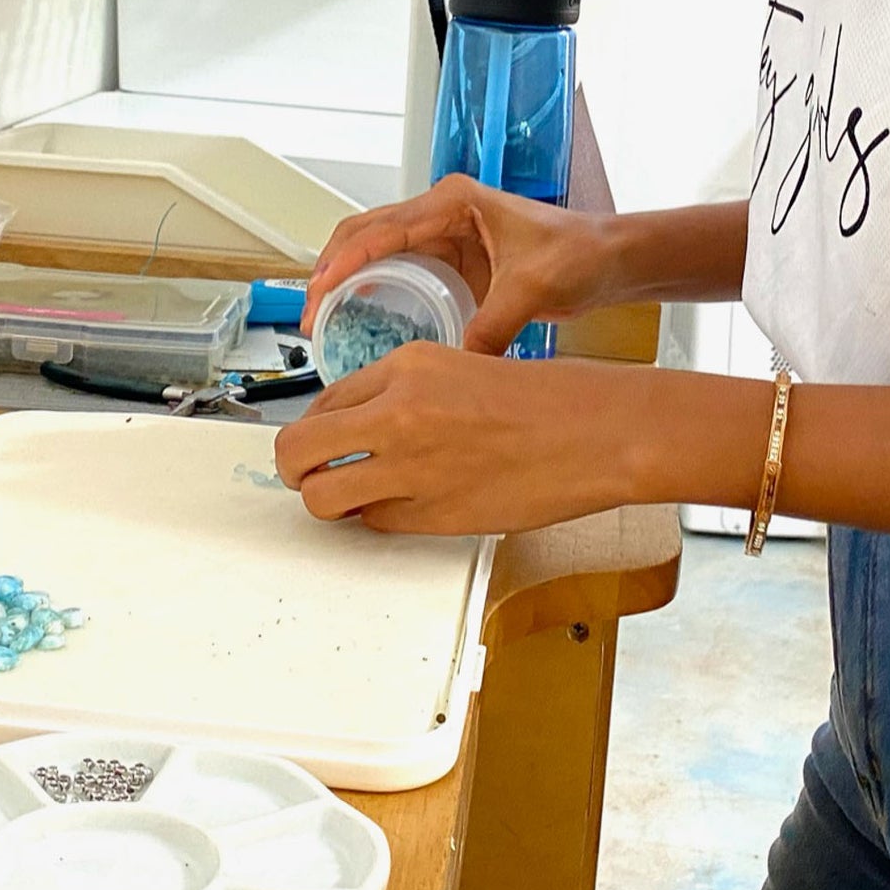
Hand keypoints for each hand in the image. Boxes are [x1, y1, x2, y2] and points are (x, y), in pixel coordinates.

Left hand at [273, 340, 649, 534]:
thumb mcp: (461, 367)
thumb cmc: (546, 401)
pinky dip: (378, 520)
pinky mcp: (429, 514)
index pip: (323, 401)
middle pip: (297, 449)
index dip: (317, 426)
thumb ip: (404, 392)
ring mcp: (410, 466)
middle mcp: (397, 412)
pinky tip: (405, 505)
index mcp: (406, 366)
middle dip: (296, 466)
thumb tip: (359, 424)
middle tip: (309, 473)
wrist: (594, 433)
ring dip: (326, 500)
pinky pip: (373, 523)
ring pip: (320, 496)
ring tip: (347, 497)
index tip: (322, 439)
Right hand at [305, 173, 619, 354]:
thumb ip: (492, 327)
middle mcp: (442, 213)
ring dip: (348, 283)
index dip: (341, 263)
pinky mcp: (454, 262)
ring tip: (327, 325)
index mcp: (454, 202)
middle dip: (331, 272)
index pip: (379, 229)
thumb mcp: (532, 289)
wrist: (613, 258)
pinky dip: (376, 294)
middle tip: (312, 318)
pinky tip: (365, 326)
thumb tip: (455, 367)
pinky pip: (401, 274)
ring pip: (377, 254)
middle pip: (365, 235)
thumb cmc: (582, 252)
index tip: (318, 296)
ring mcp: (446, 236)